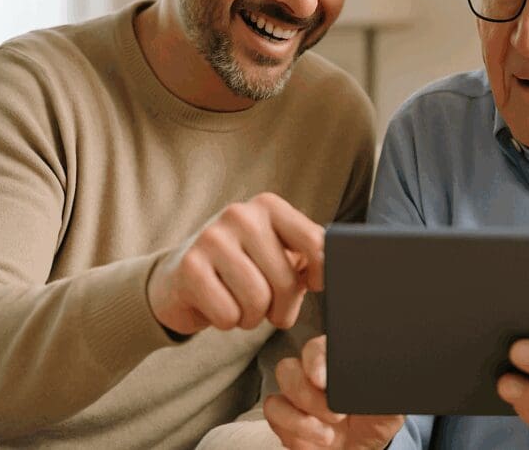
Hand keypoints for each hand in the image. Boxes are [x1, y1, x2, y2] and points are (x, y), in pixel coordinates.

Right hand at [147, 193, 323, 334]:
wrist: (181, 279)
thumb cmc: (244, 269)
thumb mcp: (279, 253)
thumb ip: (310, 255)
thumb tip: (346, 269)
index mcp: (270, 206)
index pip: (315, 242)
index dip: (322, 274)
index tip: (314, 285)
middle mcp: (241, 214)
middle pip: (285, 280)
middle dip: (282, 308)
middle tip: (271, 310)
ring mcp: (211, 238)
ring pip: (257, 301)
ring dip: (253, 318)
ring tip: (242, 306)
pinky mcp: (189, 268)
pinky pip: (228, 315)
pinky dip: (228, 322)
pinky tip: (218, 305)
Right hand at [264, 335, 403, 449]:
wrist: (367, 448)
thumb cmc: (376, 421)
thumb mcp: (389, 404)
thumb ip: (383, 386)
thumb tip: (379, 373)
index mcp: (334, 361)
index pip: (316, 348)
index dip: (315, 361)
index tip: (323, 381)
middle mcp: (310, 375)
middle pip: (288, 369)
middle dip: (309, 397)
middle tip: (337, 414)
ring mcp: (295, 399)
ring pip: (276, 398)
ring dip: (300, 421)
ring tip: (329, 434)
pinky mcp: (284, 421)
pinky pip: (274, 421)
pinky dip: (295, 434)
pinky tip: (317, 440)